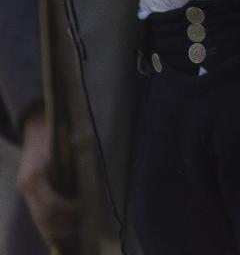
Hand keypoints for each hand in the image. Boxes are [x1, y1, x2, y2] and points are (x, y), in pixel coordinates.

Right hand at [18, 107, 78, 244]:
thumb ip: (79, 164)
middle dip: (66, 224)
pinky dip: (52, 226)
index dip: (70, 211)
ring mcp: (27, 192)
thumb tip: (95, 185)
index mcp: (36, 176)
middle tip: (86, 226)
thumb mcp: (70, 143)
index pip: (52, 205)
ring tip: (79, 231)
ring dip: (60, 229)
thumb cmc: (58, 134)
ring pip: (40, 221)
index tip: (86, 210)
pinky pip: (39, 216)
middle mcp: (28, 187)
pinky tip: (67, 230)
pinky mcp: (30, 195)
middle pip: (45, 218)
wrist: (38, 126)